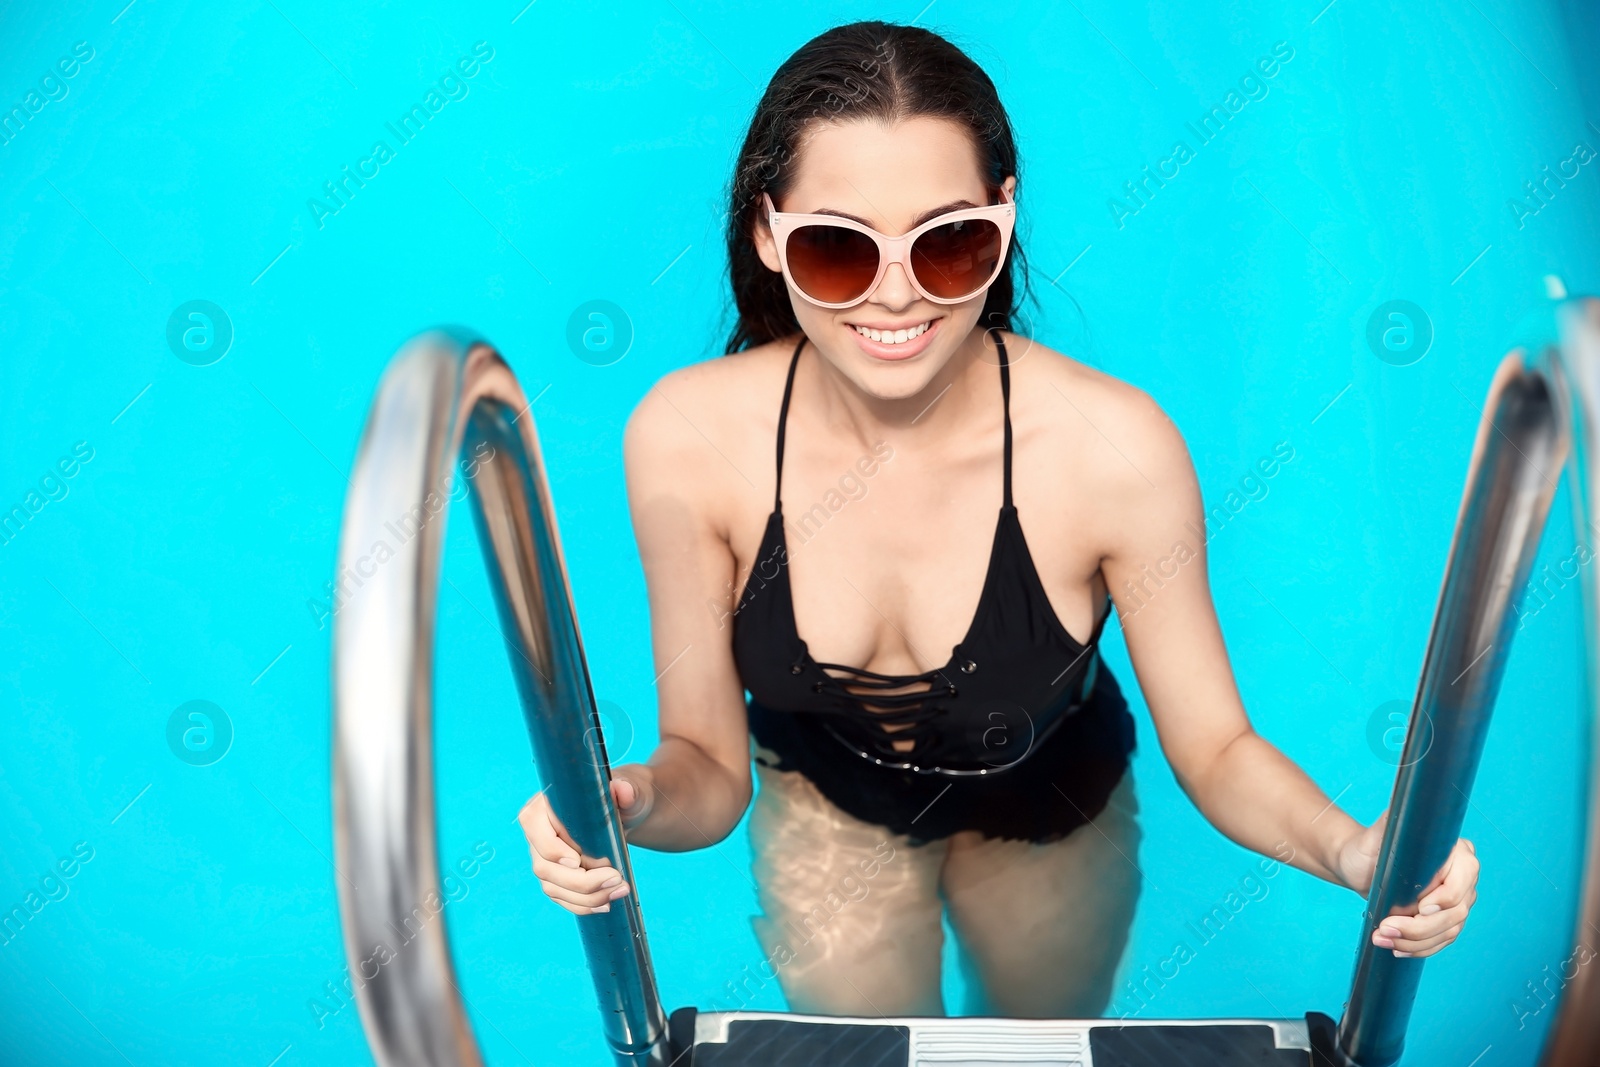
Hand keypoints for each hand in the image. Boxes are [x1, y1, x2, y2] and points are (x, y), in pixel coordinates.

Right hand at [516, 764, 653, 915]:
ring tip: (619, 890)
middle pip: (544, 866)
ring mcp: (544, 856)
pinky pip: (561, 897)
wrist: (626, 813)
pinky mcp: (555, 876)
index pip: (533, 825)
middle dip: (581, 881)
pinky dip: (583, 904)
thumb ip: (627, 789)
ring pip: (552, 887)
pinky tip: (605, 903)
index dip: (551, 848)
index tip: (577, 861)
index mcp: (546, 803)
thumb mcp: (630, 789)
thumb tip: (624, 790)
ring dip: (586, 897)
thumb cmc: (623, 797)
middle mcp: (538, 831)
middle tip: (616, 879)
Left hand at [1336, 809, 1479, 957]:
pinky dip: (1420, 948)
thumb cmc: (1367, 847)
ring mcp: (1457, 900)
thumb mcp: (1377, 833)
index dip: (1446, 897)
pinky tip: (1398, 948)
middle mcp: (1462, 877)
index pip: (1464, 878)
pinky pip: (1442, 940)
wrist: (1358, 866)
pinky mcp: (1445, 919)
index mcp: (1455, 851)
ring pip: (1449, 930)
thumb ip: (1394, 819)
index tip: (1420, 908)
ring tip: (1382, 938)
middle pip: (1456, 911)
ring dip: (1416, 941)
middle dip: (1419, 926)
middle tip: (1385, 928)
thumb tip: (1405, 799)